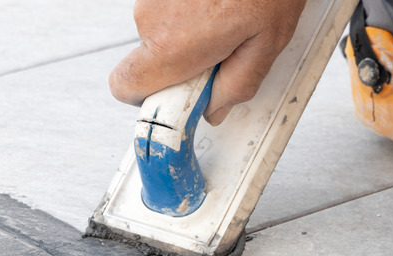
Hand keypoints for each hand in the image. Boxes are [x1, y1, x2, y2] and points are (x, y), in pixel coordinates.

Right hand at [109, 0, 305, 124]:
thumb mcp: (267, 45)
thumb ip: (237, 86)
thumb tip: (216, 107)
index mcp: (173, 45)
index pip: (125, 87)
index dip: (150, 98)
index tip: (178, 99)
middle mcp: (151, 17)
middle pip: (150, 58)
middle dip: (183, 62)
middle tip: (223, 50)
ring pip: (161, 28)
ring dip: (190, 30)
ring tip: (230, 13)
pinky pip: (168, 4)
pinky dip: (190, 7)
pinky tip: (219, 0)